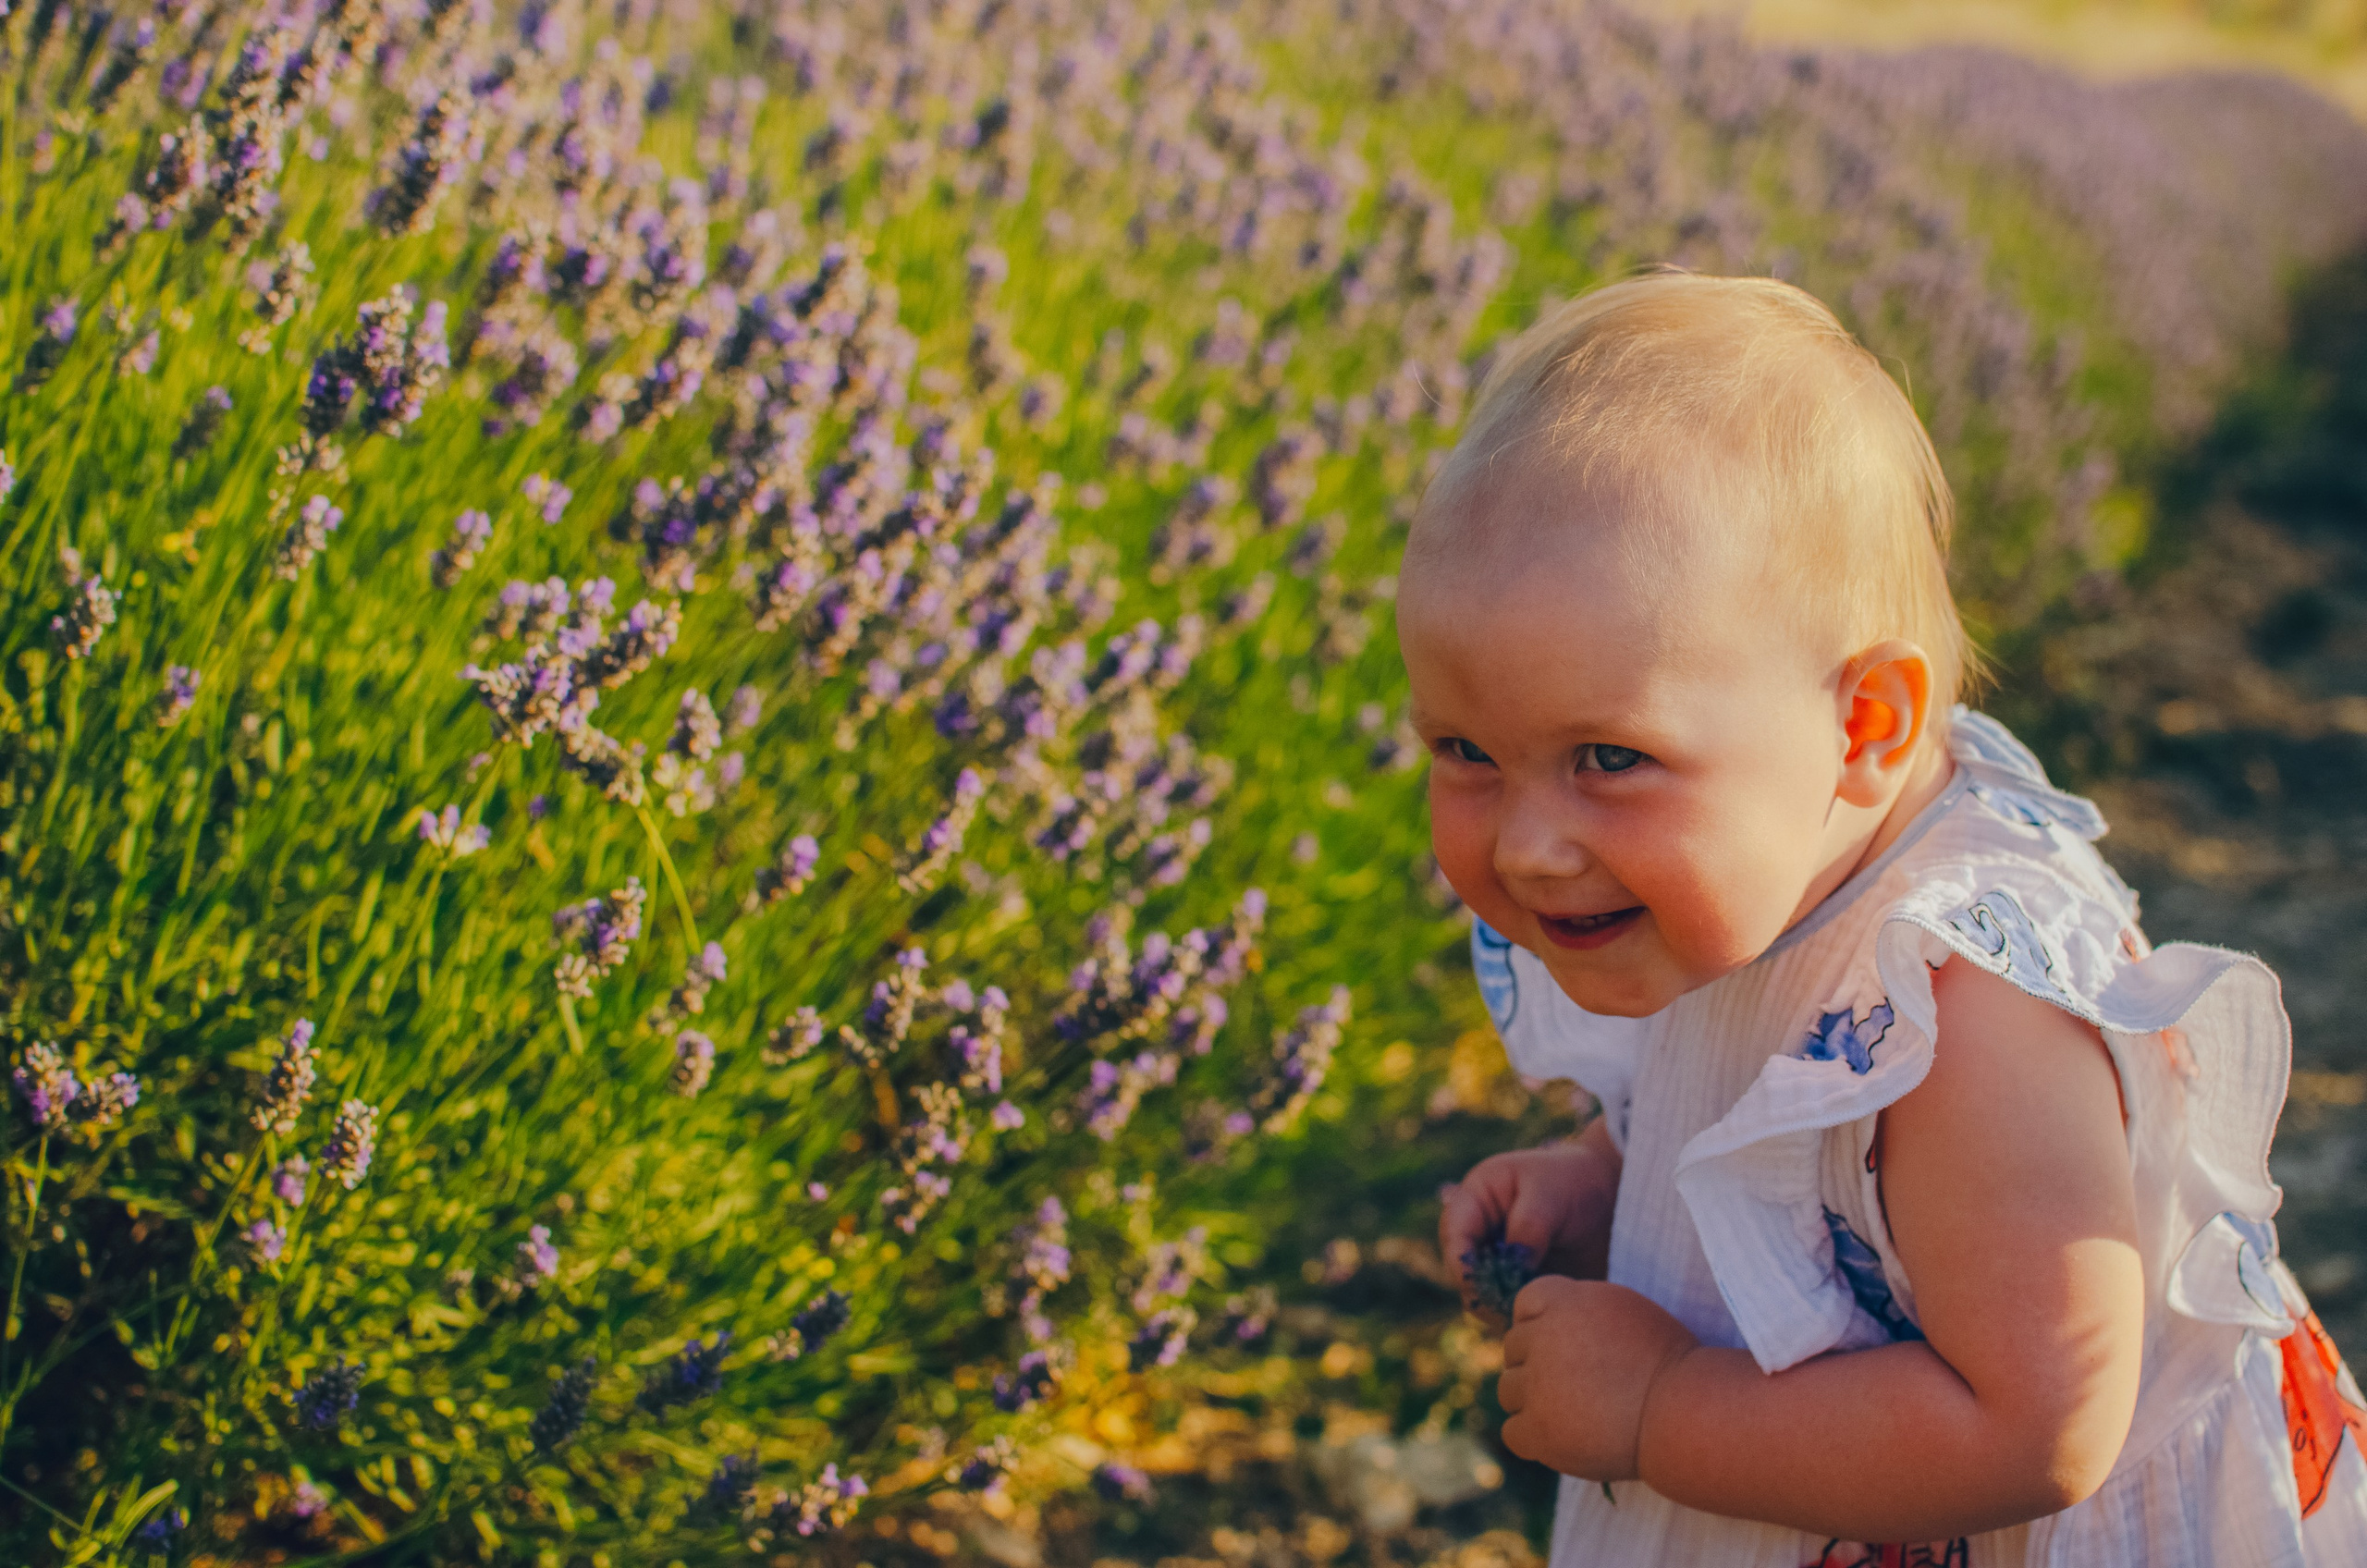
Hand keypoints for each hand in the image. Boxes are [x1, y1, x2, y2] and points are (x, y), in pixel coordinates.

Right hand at [1438, 1119, 1618, 1323]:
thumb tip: (1509, 1272)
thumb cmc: (1575, 1181)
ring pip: (1482, 1295)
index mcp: (1476, 1198)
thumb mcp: (1548, 1194)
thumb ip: (1526, 1228)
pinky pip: (1507, 1306)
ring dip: (1501, 1308)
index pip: (1453, 1234)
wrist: (1612, 1198)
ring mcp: (1497, 1260)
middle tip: (1512, 1306)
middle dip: (1482, 1291)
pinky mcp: (1517, 1283)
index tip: (1483, 1285)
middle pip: (1462, 1272)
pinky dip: (1519, 1314)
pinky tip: (1543, 1317)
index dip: (1461, 1262)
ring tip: (1533, 1312)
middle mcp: (1480, 1232)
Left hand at [1498, 1276, 1696, 1481]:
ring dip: (1533, 1401)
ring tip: (1575, 1412)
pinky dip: (1534, 1439)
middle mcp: (1545, 1337)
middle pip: (1513, 1347)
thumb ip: (1578, 1313)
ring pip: (1508, 1390)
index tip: (1566, 1344)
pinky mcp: (1540, 1431)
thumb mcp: (1623, 1312)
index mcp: (1567, 1301)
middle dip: (1538, 1364)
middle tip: (1577, 1385)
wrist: (1684, 1413)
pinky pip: (1513, 1432)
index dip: (1540, 1323)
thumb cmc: (1666, 1363)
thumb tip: (1540, 1323)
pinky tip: (1565, 1438)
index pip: (1526, 1302)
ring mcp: (1538, 1386)